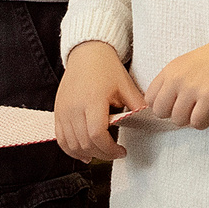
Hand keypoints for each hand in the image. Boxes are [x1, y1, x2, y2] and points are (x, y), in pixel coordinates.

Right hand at [54, 40, 146, 162]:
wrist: (86, 53)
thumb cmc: (106, 68)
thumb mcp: (126, 85)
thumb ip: (137, 106)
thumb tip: (150, 122)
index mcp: (92, 100)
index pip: (96, 135)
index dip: (110, 149)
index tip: (122, 151)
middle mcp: (74, 107)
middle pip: (84, 143)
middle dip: (102, 154)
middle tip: (115, 153)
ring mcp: (63, 110)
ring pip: (71, 144)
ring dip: (87, 153)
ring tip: (101, 152)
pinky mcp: (58, 112)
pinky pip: (60, 138)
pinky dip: (71, 149)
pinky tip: (84, 153)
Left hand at [144, 32, 208, 130]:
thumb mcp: (186, 64)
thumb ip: (173, 81)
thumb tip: (165, 104)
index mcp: (170, 70)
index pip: (150, 98)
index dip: (162, 106)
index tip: (174, 107)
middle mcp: (177, 78)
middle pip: (161, 112)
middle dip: (174, 115)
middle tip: (189, 110)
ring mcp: (192, 88)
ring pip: (178, 120)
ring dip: (191, 120)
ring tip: (202, 111)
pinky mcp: (208, 96)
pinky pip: (197, 122)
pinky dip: (203, 122)